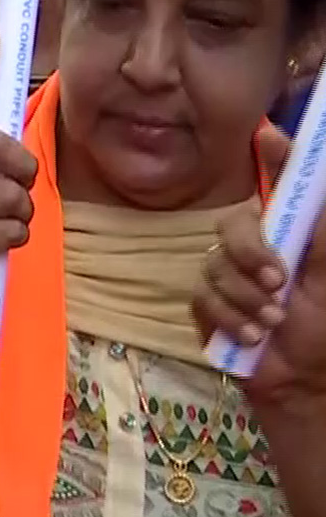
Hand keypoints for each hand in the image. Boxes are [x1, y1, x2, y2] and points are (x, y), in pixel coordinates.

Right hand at [194, 128, 325, 406]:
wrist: (306, 381)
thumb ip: (321, 224)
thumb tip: (311, 167)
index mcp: (289, 233)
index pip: (277, 183)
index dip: (271, 155)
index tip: (270, 136)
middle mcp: (255, 246)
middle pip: (232, 223)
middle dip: (251, 253)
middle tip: (278, 281)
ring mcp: (226, 275)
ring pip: (214, 265)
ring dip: (247, 299)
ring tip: (274, 323)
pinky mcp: (205, 306)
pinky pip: (202, 298)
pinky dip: (230, 319)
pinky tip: (252, 336)